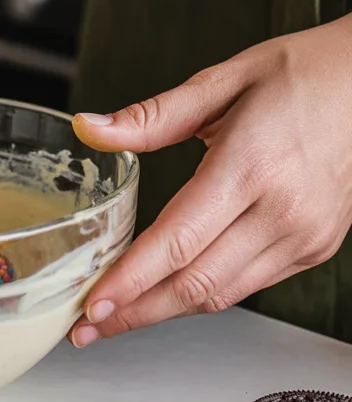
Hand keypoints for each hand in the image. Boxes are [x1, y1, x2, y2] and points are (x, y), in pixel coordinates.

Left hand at [68, 15, 351, 345]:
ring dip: (164, 310)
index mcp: (251, 165)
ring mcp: (304, 236)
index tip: (92, 303)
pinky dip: (203, 293)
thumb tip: (89, 128)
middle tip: (86, 326)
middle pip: (196, 283)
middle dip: (135, 312)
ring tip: (116, 315)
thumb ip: (151, 117)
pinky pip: (248, 283)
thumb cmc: (300, 75)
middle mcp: (282, 210)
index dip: (131, 279)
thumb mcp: (221, 82)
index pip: (179, 239)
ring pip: (222, 294)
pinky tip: (168, 290)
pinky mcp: (314, 248)